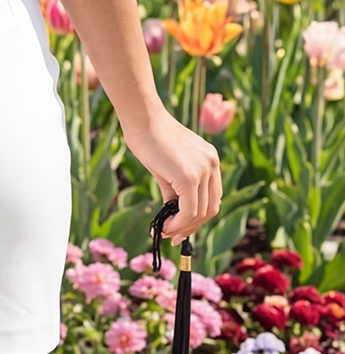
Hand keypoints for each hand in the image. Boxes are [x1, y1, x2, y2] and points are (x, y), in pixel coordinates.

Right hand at [123, 107, 222, 243]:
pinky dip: (178, 223)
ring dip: (182, 227)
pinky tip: (164, 226)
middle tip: (173, 236)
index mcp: (210, 159)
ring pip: (200, 213)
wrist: (141, 118)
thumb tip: (173, 213)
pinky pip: (188, 210)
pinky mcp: (189, 177)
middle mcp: (212, 164)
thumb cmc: (149, 136)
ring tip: (164, 231)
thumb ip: (176, 188)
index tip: (181, 228)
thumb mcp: (169, 165)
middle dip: (192, 226)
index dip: (198, 217)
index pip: (212, 197)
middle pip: (211, 209)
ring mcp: (203, 170)